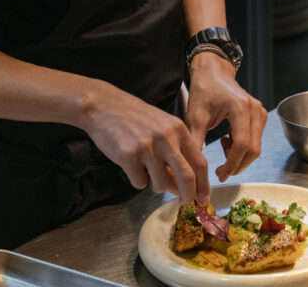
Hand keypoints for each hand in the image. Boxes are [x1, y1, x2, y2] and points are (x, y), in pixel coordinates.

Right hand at [80, 81, 209, 203]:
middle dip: (188, 195)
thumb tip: (180, 185)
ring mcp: (148, 146)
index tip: (203, 199)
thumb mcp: (162, 127)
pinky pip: (139, 183)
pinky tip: (129, 164)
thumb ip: (174, 152)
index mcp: (178, 129)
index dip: (204, 184)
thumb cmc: (134, 117)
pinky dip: (136, 179)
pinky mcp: (129, 155)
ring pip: (161, 185)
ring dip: (155, 185)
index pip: (200, 162)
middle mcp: (166, 137)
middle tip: (185, 203)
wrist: (103, 105)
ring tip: (144, 169)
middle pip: (187, 177)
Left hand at [184, 53, 267, 196]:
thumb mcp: (195, 116)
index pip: (242, 144)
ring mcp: (260, 112)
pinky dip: (242, 147)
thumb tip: (193, 167)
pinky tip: (227, 140)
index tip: (219, 174)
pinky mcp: (260, 115)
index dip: (231, 164)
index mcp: (240, 107)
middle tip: (221, 171)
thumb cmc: (204, 89)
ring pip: (256, 147)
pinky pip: (256, 140)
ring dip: (239, 156)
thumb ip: (195, 142)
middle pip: (253, 149)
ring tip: (222, 146)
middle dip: (237, 164)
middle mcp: (255, 109)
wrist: (213, 72)